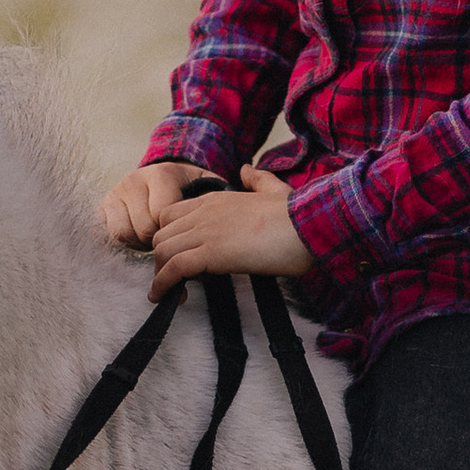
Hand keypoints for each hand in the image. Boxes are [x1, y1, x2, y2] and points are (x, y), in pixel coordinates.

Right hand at [100, 160, 206, 247]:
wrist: (165, 178)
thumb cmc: (190, 190)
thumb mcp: (206, 189)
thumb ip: (210, 205)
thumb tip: (215, 231)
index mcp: (162, 174)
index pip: (163, 216)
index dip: (175, 231)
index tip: (184, 230)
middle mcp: (134, 180)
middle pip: (144, 229)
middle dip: (158, 240)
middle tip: (169, 237)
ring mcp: (115, 193)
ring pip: (123, 234)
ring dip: (139, 243)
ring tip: (153, 236)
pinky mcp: (102, 207)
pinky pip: (108, 235)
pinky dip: (125, 242)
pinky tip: (138, 236)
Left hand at [144, 165, 311, 303]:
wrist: (309, 225)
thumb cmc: (297, 215)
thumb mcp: (275, 190)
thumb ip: (257, 180)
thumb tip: (246, 171)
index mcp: (216, 199)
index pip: (171, 214)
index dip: (170, 236)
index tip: (179, 255)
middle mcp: (204, 212)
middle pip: (161, 234)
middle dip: (161, 258)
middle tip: (172, 278)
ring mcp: (205, 231)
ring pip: (162, 251)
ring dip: (160, 274)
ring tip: (168, 293)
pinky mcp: (211, 252)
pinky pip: (174, 268)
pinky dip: (164, 285)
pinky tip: (165, 298)